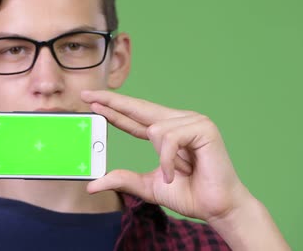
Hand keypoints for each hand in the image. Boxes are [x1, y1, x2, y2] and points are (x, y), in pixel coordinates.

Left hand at [81, 90, 250, 221]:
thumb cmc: (189, 194)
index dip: (113, 109)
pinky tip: (180, 172)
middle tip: (86, 95)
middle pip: (139, 107)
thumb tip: (93, 185)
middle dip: (111, 101)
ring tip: (178, 172)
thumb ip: (123, 180)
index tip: (92, 101)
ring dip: (163, 158)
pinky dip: (169, 161)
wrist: (216, 208)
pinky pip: (170, 138)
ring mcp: (192, 121)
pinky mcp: (203, 127)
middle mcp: (179, 121)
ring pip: (155, 129)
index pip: (134, 118)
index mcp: (166, 133)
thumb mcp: (148, 187)